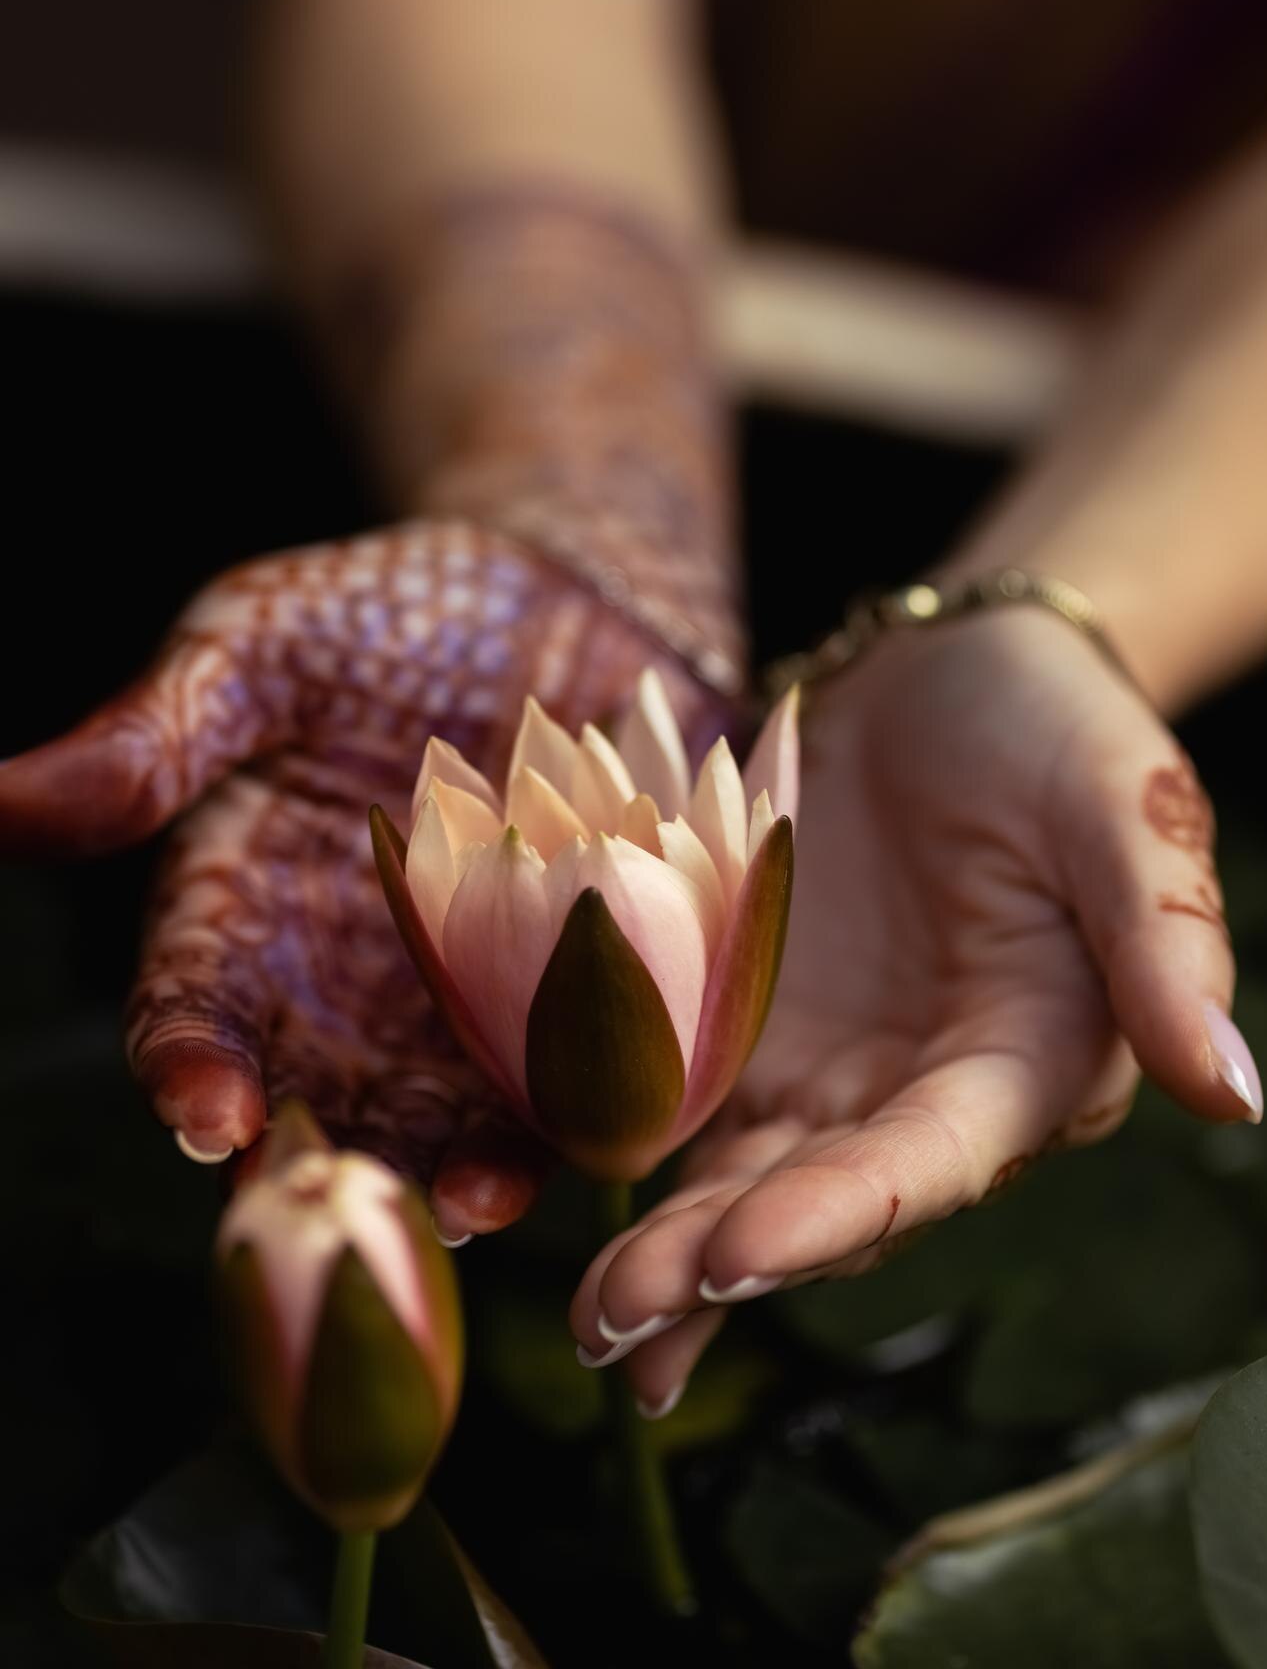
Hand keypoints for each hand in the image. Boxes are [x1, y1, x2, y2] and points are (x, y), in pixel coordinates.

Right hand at [0, 517, 714, 1228]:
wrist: (566, 593)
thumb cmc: (385, 615)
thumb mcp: (259, 647)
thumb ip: (153, 738)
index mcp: (239, 916)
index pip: (192, 1015)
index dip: (191, 1068)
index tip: (204, 1108)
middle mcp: (339, 990)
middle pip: (312, 1106)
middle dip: (321, 1163)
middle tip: (334, 1196)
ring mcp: (462, 1007)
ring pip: (439, 1122)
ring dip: (449, 1172)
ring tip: (466, 1197)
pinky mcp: (583, 999)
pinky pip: (571, 1079)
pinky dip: (576, 1118)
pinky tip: (588, 1138)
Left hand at [571, 606, 1256, 1412]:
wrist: (951, 670)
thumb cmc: (1056, 729)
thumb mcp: (1126, 809)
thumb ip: (1165, 943)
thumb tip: (1233, 1093)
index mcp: (1021, 1067)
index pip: (927, 1163)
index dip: (837, 1213)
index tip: (736, 1255)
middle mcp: (916, 1094)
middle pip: (815, 1198)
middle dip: (714, 1264)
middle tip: (608, 1320)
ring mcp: (821, 1062)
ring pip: (733, 1174)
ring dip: (656, 1247)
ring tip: (577, 1313)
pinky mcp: (741, 1017)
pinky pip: (673, 1097)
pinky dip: (607, 1148)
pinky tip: (534, 1197)